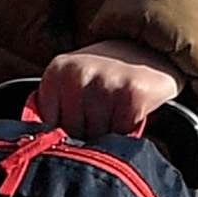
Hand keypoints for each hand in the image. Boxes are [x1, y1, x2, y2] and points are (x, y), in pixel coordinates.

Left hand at [31, 44, 184, 140]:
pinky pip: (122, 134)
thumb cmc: (106, 74)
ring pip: (97, 137)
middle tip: (102, 120)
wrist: (151, 49)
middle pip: (73, 133)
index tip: (80, 124)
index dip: (65, 134)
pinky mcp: (133, 93)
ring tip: (115, 116)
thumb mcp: (72, 82)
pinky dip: (127, 133)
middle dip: (87, 136)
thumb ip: (57, 109)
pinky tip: (130, 116)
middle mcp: (78, 73)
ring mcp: (106, 82)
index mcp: (57, 71)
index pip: (49, 126)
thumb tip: (45, 147)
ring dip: (108, 137)